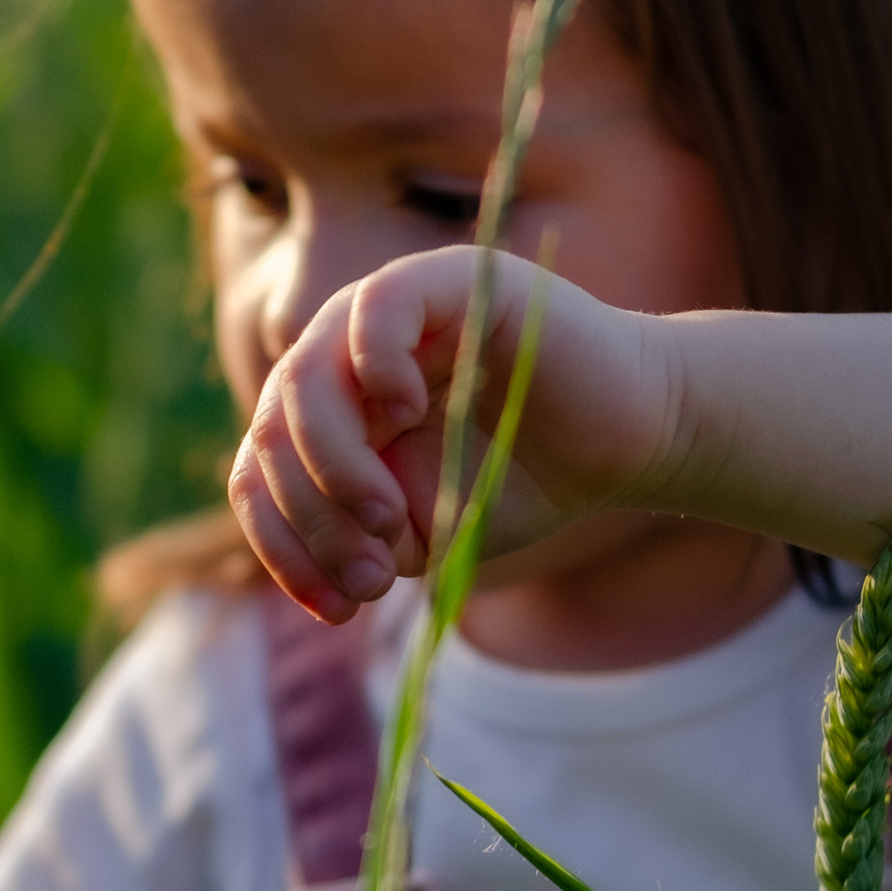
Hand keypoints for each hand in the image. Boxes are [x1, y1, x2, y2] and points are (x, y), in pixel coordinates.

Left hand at [226, 249, 674, 622]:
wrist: (629, 441)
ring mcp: (389, 312)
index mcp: (330, 412)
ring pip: (302, 377)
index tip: (332, 610)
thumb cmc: (529, 481)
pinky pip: (371, 309)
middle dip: (310, 518)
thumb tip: (320, 577)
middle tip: (373, 571)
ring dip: (332, 464)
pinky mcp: (445, 280)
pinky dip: (375, 369)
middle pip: (271, 430)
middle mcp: (343, 355)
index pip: (261, 468)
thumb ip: (363, 544)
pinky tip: (413, 412)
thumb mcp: (430, 532)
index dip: (279, 543)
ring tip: (389, 516)